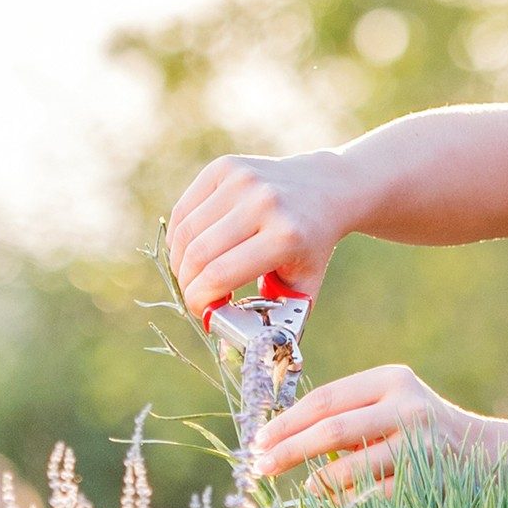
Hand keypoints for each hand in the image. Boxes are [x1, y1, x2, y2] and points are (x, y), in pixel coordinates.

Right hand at [166, 150, 358, 319]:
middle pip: (197, 255)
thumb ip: (272, 317)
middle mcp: (262, 203)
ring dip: (180, 262)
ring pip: (185, 232)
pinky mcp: (225, 166)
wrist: (326, 189)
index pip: (219, 275)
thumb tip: (231, 340)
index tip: (202, 313)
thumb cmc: (310, 247)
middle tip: (196, 297)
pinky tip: (193, 250)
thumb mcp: (303, 285)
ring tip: (194, 276)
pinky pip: (185, 209)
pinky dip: (181, 236)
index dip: (200, 301)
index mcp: (285, 236)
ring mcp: (242, 180)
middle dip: (188, 284)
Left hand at [253, 364, 486, 494]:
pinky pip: (367, 498)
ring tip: (310, 485)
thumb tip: (278, 438)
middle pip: (331, 431)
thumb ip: (345, 413)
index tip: (258, 440)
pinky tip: (338, 499)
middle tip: (260, 468)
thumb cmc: (419, 429)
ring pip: (346, 471)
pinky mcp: (425, 484)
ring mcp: (419, 447)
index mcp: (392, 380)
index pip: (326, 399)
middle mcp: (408, 408)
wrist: (485, 455)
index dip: (287, 422)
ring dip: (318, 482)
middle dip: (288, 451)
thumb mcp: (389, 404)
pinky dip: (344, 501)